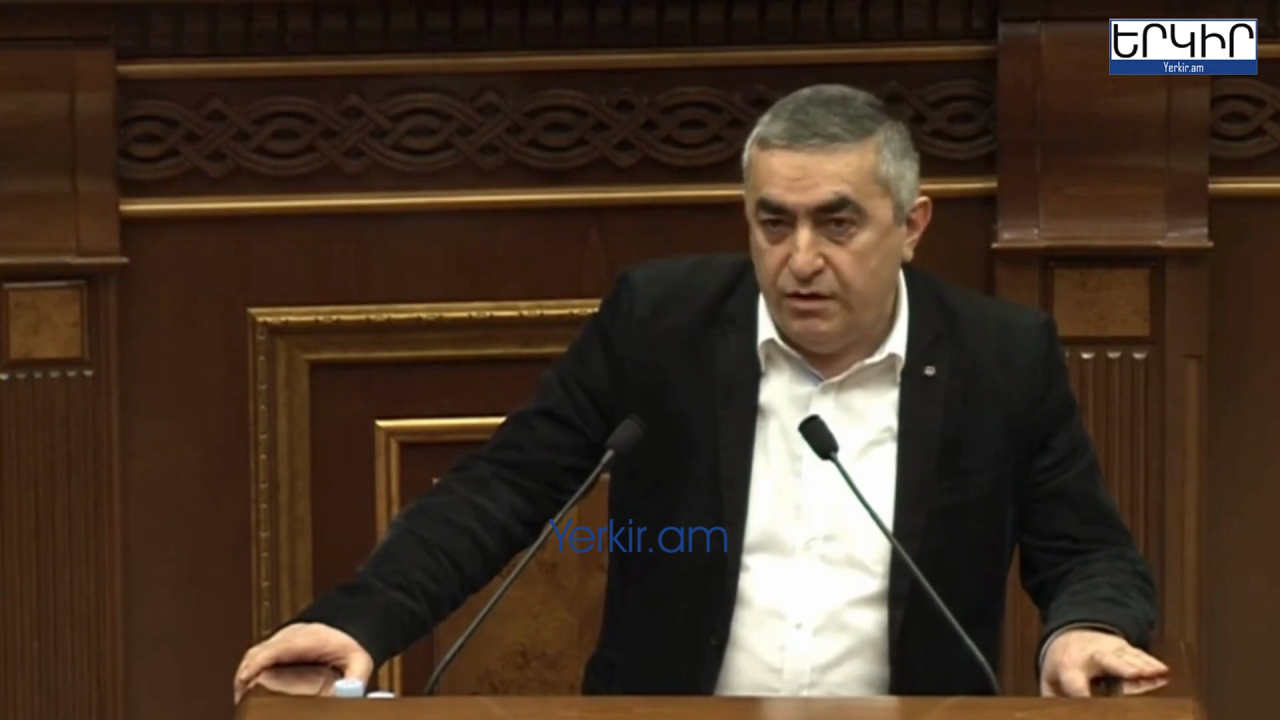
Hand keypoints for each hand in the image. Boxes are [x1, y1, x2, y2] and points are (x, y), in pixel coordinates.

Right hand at [234, 622, 372, 702]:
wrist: (349, 624)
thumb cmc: (350, 645)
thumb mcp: (359, 661)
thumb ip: (355, 679)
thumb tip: (350, 693)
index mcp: (307, 639)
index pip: (276, 648)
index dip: (259, 663)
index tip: (247, 679)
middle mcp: (291, 636)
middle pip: (258, 652)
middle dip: (245, 674)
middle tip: (241, 699)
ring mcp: (282, 639)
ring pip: (254, 653)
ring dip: (245, 673)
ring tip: (242, 698)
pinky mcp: (277, 645)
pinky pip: (257, 655)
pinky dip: (249, 670)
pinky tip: (248, 688)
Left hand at [1040, 629, 1168, 696]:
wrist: (1072, 634)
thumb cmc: (1063, 665)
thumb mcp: (1050, 680)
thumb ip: (1053, 698)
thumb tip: (1055, 714)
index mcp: (1069, 667)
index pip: (1075, 683)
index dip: (1082, 694)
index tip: (1088, 702)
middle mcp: (1091, 655)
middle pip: (1107, 660)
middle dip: (1121, 667)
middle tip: (1134, 674)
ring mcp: (1109, 649)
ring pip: (1127, 657)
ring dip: (1143, 665)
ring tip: (1158, 673)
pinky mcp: (1123, 647)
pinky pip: (1138, 654)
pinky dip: (1151, 663)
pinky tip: (1163, 671)